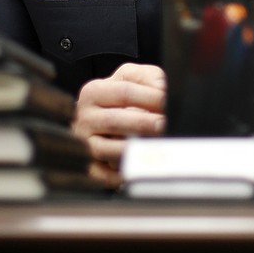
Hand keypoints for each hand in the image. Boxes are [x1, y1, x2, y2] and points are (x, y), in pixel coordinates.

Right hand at [72, 63, 165, 187]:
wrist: (102, 116)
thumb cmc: (121, 97)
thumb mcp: (132, 77)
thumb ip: (148, 77)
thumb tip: (162, 90)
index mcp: (93, 92)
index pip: (124, 92)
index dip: (150, 98)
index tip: (168, 103)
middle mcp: (85, 118)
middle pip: (115, 121)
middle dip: (144, 124)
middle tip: (165, 124)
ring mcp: (86, 145)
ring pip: (108, 150)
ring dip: (135, 150)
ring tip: (157, 146)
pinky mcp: (91, 168)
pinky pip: (105, 175)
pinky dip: (123, 175)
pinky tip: (140, 168)